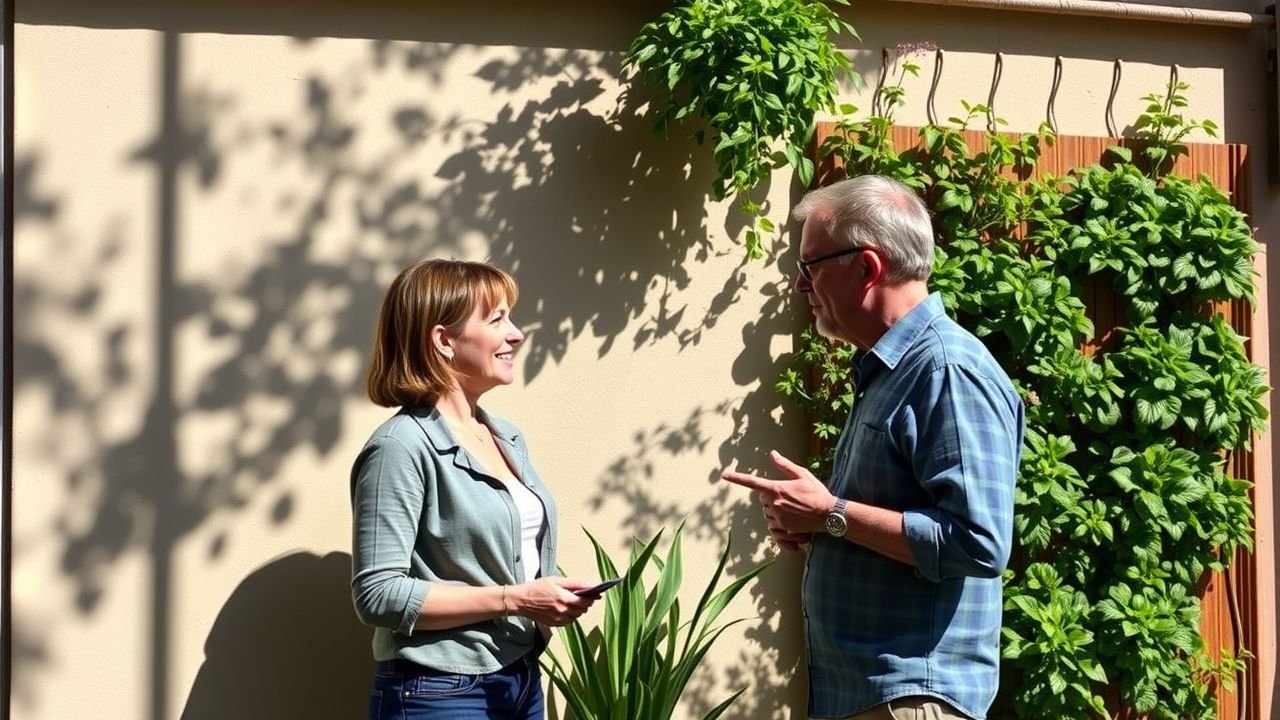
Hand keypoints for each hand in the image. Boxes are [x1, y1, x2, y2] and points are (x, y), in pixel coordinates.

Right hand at [510, 577, 598, 626]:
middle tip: (581, 596)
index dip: (592, 597)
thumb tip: (590, 584)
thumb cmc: (537, 588)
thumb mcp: (556, 580)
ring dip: (577, 610)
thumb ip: (574, 583)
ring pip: (576, 616)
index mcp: (564, 599)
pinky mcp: (554, 624)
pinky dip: (570, 615)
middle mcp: (563, 611)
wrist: (521, 601)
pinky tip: (564, 609)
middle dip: (585, 603)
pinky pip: (568, 621)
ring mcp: (558, 619)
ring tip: (571, 601)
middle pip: (582, 610)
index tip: (595, 594)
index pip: (586, 601)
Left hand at [722, 450, 836, 542]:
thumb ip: (785, 465)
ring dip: (776, 510)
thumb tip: (772, 454)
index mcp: (777, 488)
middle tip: (790, 495)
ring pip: (768, 513)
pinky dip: (780, 522)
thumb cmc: (817, 493)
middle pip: (763, 499)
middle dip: (771, 496)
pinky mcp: (784, 529)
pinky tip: (793, 519)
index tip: (725, 475)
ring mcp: (778, 517)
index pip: (752, 482)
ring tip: (794, 508)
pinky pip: (774, 526)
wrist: (829, 514)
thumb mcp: (803, 475)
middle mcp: (774, 504)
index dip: (737, 478)